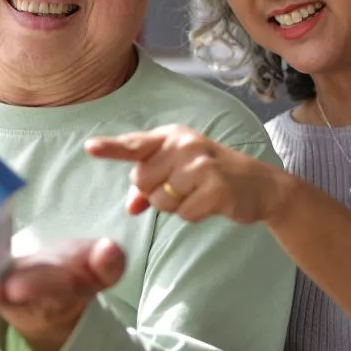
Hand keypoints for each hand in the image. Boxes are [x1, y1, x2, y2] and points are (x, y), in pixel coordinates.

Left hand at [0, 238, 126, 350]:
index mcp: (56, 288)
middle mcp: (22, 293)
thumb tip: (110, 250)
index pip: (47, 288)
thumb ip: (107, 263)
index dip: (33, 287)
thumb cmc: (75, 270)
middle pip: (4, 294)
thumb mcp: (98, 269)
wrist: (51, 287)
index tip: (17, 288)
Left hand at [84, 124, 287, 223]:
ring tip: (199, 194)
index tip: (89, 147)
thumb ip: (151, 185)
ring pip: (160, 202)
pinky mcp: (214, 187)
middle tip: (184, 187)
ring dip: (176, 206)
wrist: (261, 186)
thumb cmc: (213, 177)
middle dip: (156, 193)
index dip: (111, 148)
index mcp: (172, 136)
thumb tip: (130, 206)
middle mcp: (185, 144)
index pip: (135, 144)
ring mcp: (201, 165)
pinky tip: (211, 203)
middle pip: (142, 182)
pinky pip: (183, 214)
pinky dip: (193, 215)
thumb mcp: (180, 173)